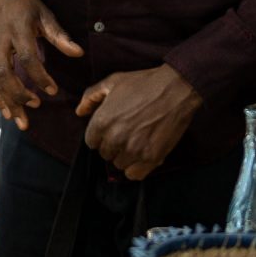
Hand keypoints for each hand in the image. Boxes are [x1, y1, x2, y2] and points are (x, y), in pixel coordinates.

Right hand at [0, 0, 82, 129]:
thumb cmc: (25, 4)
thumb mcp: (44, 14)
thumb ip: (59, 35)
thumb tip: (79, 53)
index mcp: (17, 29)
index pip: (26, 58)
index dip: (39, 77)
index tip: (53, 90)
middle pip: (5, 74)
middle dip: (19, 94)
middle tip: (37, 105)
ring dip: (8, 103)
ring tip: (22, 121)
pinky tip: (8, 113)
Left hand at [77, 64, 200, 181]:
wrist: (176, 89)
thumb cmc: (143, 83)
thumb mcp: (113, 82)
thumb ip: (91, 96)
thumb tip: (79, 112)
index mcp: (102, 121)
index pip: (91, 142)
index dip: (101, 135)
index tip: (112, 128)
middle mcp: (115, 138)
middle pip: (105, 154)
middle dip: (113, 145)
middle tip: (127, 132)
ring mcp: (133, 150)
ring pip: (119, 164)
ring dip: (125, 155)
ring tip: (137, 141)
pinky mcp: (151, 158)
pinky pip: (134, 175)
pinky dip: (137, 168)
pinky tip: (142, 154)